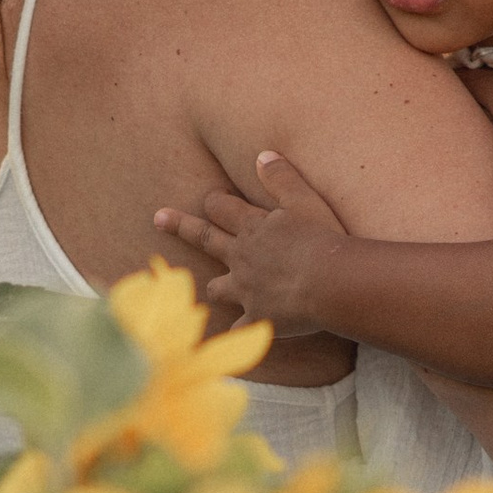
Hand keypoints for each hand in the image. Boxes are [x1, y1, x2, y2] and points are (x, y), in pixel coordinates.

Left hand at [153, 152, 347, 334]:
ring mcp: (246, 289)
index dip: (215, 202)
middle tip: (158, 218)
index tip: (209, 199)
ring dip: (214, 286)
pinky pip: (239, 328)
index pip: (222, 208)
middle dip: (181, 226)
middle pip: (205, 239)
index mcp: (253, 227)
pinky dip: (237, 332)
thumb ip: (282, 178)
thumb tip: (262, 155)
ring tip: (208, 288)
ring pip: (217, 288)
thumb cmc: (324, 238)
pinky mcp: (257, 317)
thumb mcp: (305, 200)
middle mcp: (242, 257)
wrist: (334, 282)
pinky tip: (234, 337)